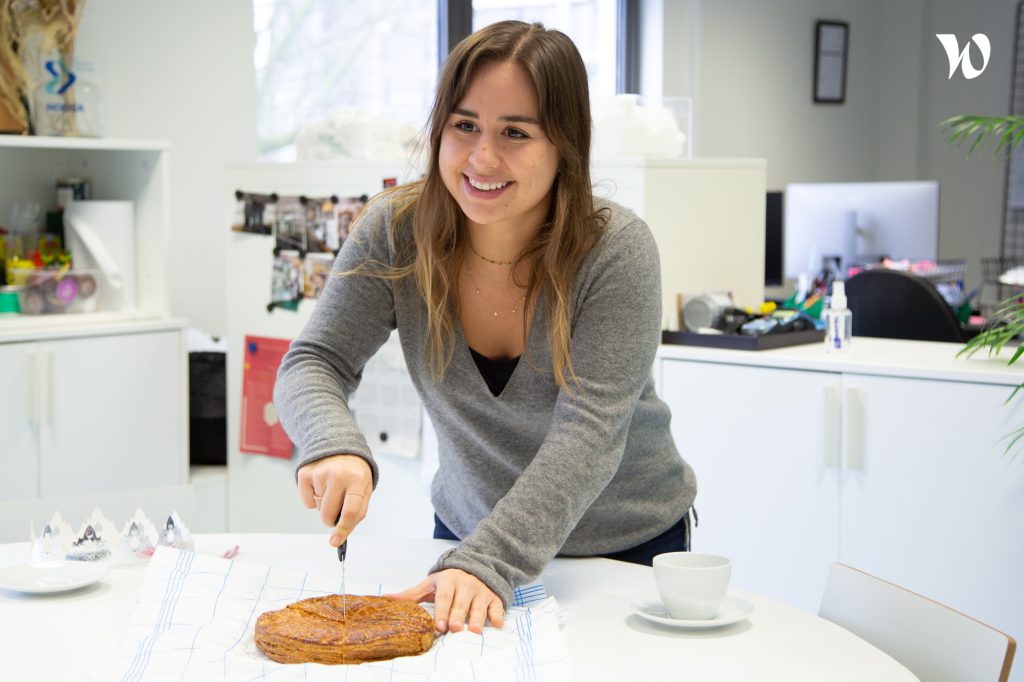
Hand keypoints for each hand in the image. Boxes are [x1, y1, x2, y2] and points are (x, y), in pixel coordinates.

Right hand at [297, 454, 372, 547]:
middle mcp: (338, 475)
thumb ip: (358, 512)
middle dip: (331, 520)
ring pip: (318, 509)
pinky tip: (321, 486)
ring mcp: (319, 473)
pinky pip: (307, 502)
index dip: (343, 530)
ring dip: (324, 506)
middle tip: (337, 509)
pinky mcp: (305, 473)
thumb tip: (341, 534)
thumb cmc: (354, 472)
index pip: (350, 511)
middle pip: (329, 514)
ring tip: (332, 489)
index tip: (336, 542)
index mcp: (357, 479)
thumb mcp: (365, 489)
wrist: (340, 445)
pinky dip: (313, 500)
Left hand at [388, 568, 503, 633]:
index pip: (444, 597)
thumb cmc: (448, 581)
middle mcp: (466, 585)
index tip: (439, 625)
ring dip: (477, 617)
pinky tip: (496, 623)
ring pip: (480, 605)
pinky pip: (497, 606)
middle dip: (458, 615)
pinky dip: (497, 614)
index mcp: (448, 581)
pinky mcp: (494, 598)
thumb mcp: (430, 584)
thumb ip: (410, 595)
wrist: (475, 566)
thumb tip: (385, 599)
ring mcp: (481, 591)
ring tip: (473, 630)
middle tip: (454, 629)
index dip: (442, 610)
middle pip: (461, 603)